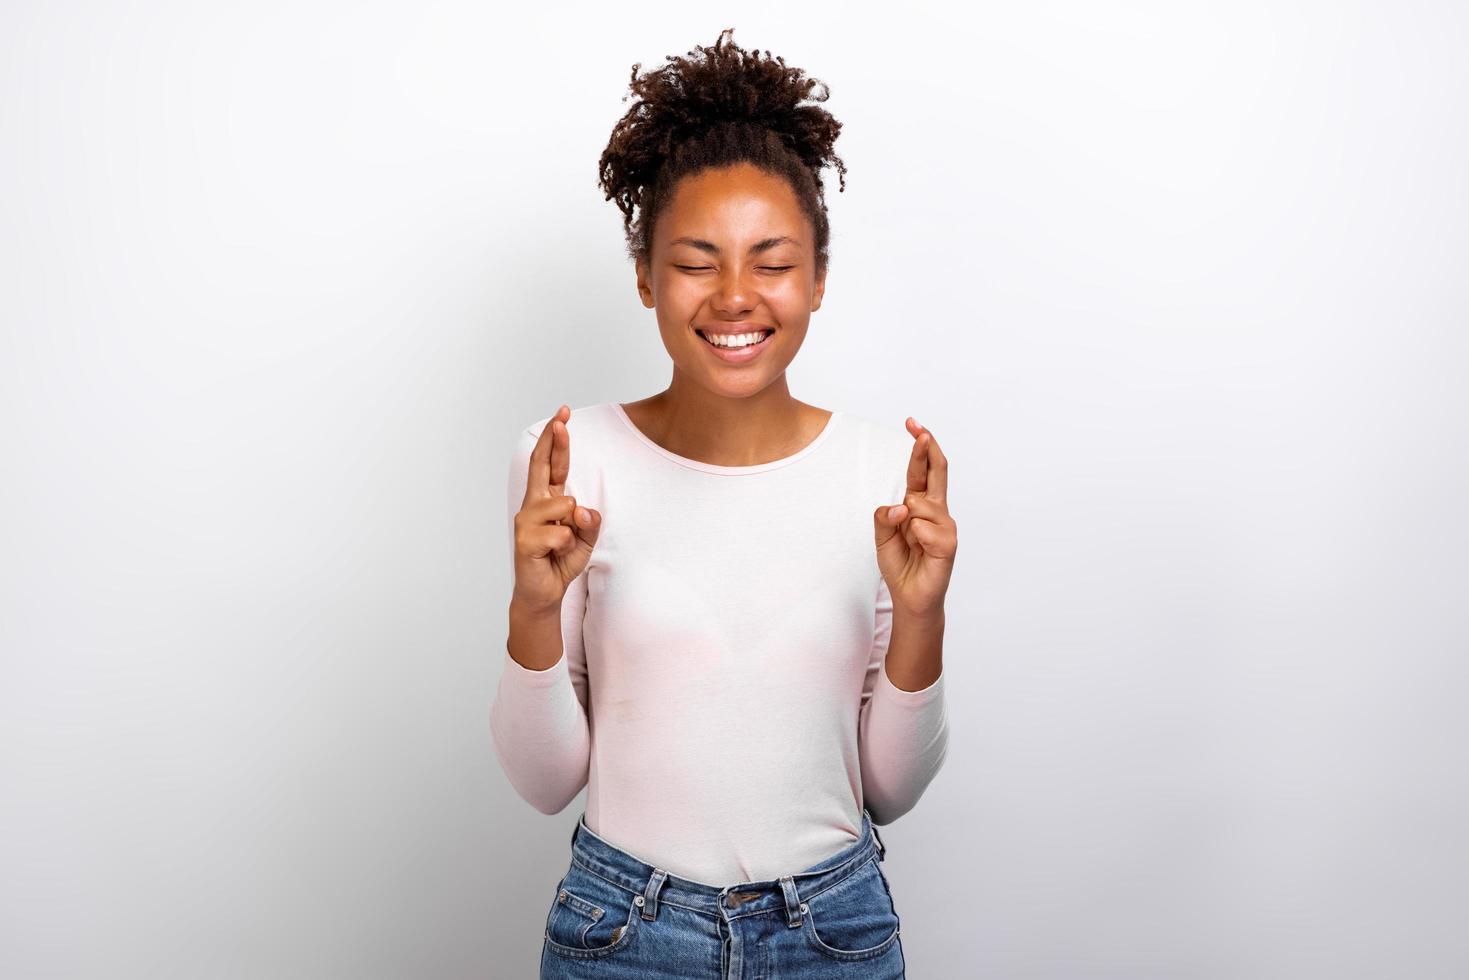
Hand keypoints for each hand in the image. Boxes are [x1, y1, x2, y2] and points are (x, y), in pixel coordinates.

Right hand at [512, 404, 601, 612]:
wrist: (543, 592)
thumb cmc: (560, 560)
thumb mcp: (586, 538)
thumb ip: (589, 521)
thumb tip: (582, 509)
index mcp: (548, 499)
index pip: (551, 464)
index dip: (557, 440)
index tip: (562, 415)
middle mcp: (533, 505)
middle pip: (542, 466)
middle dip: (554, 441)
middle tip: (561, 419)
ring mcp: (526, 521)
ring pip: (563, 505)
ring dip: (574, 524)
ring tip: (564, 543)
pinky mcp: (524, 541)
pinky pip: (562, 534)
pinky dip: (568, 545)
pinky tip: (555, 555)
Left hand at [872, 418, 957, 619]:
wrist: (910, 596)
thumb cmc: (900, 563)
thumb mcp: (882, 537)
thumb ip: (884, 518)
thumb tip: (900, 505)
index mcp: (920, 504)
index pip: (922, 470)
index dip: (919, 446)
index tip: (912, 423)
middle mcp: (936, 510)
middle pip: (936, 471)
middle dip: (926, 449)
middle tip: (919, 430)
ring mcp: (945, 525)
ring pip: (920, 503)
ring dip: (907, 518)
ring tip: (910, 541)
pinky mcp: (949, 543)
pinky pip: (923, 527)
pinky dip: (915, 536)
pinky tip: (919, 550)